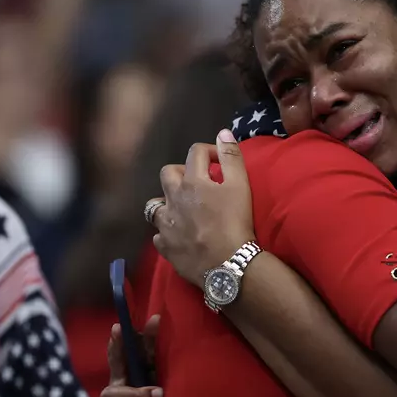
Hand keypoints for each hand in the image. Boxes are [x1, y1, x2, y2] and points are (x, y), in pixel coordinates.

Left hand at [150, 130, 253, 286]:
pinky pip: (159, 235)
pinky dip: (168, 232)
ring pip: (156, 205)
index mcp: (192, 181)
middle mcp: (173, 198)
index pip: (195, 152)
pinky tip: (180, 236)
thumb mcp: (241, 185)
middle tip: (200, 183)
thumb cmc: (235, 222)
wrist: (226, 263)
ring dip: (168, 202)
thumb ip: (231, 157)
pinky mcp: (165, 246)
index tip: (221, 161)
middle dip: (182, 173)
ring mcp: (165, 224)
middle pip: (168, 174)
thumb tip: (223, 132)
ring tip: (183, 209)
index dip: (210, 151)